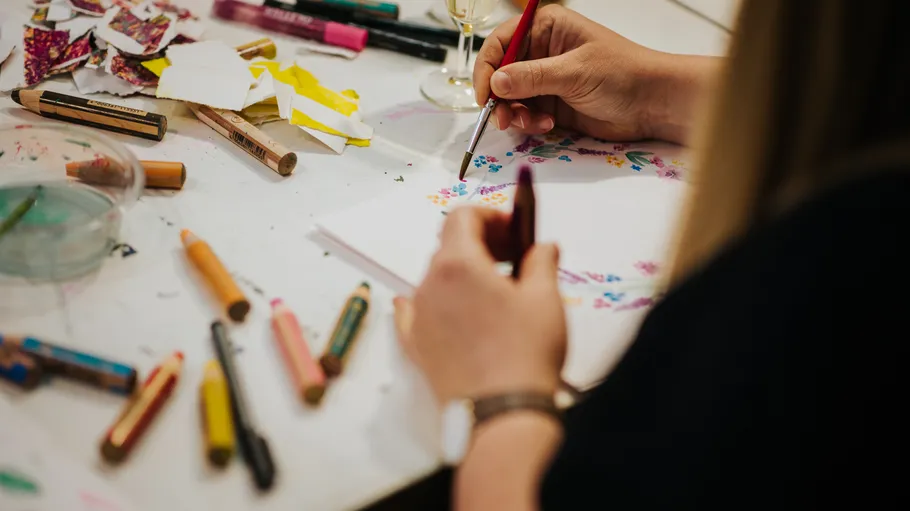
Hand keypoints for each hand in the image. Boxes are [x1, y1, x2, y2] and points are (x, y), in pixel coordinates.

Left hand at [394, 207, 565, 403]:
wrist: (501, 414)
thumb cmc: (525, 353)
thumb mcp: (545, 298)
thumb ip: (541, 261)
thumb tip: (543, 247)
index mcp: (458, 264)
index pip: (462, 217)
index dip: (489, 216)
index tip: (512, 228)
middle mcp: (429, 285)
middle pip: (449, 247)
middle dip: (481, 244)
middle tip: (513, 257)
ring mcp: (418, 317)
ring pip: (436, 279)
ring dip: (463, 275)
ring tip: (496, 293)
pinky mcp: (416, 346)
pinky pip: (415, 313)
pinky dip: (432, 302)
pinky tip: (442, 305)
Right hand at [474, 4, 716, 143]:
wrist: (653, 104)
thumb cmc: (623, 74)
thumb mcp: (575, 72)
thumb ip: (533, 77)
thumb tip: (496, 83)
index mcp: (546, 28)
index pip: (501, 43)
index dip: (488, 68)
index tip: (485, 94)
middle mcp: (541, 52)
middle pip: (501, 74)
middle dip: (499, 98)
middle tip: (503, 119)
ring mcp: (546, 80)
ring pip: (511, 99)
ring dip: (515, 114)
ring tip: (533, 124)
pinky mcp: (552, 105)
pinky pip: (525, 115)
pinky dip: (529, 124)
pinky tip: (547, 126)